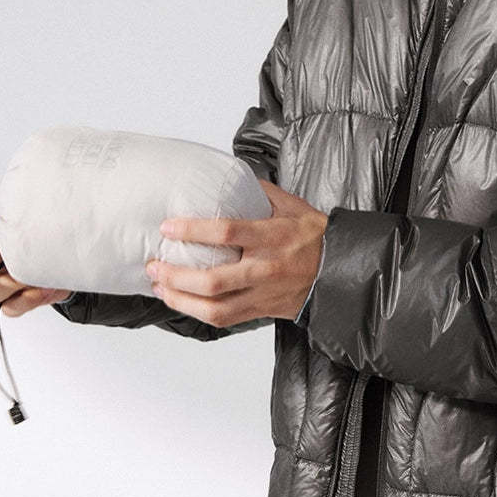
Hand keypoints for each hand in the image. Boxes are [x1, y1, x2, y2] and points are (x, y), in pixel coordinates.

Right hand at [0, 213, 73, 314]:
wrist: (75, 255)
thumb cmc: (54, 233)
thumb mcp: (39, 220)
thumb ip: (24, 222)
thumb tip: (16, 226)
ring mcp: (4, 280)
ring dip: (9, 286)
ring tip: (35, 274)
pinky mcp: (18, 299)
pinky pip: (10, 308)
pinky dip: (26, 301)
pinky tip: (42, 289)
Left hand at [146, 180, 326, 327]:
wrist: (340, 270)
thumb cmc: (316, 236)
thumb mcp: (292, 205)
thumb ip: (260, 192)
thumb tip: (229, 178)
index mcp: (273, 236)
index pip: (227, 233)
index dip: (193, 230)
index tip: (169, 227)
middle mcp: (266, 268)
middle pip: (213, 280)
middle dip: (177, 275)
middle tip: (155, 264)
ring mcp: (263, 293)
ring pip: (215, 307)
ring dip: (181, 299)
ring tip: (160, 286)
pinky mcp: (261, 310)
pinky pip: (224, 319)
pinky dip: (197, 312)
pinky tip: (181, 301)